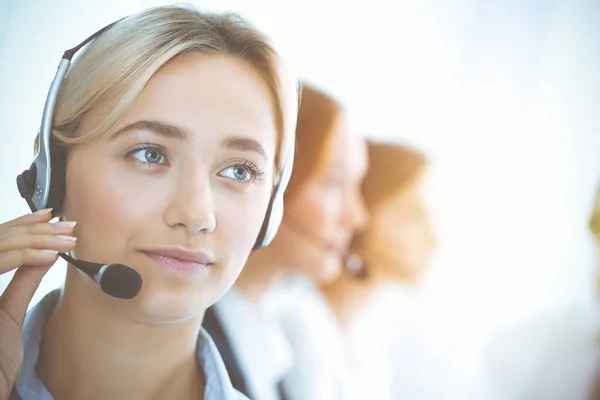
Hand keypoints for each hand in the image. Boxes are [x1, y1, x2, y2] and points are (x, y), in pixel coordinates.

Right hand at [0, 209, 76, 398]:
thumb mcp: (8, 310)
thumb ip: (23, 280)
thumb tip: (45, 254)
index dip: (24, 223)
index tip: (52, 216)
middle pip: (1, 237)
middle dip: (38, 229)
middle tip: (69, 226)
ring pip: (2, 245)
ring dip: (39, 239)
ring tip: (68, 239)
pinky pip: (1, 263)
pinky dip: (27, 256)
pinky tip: (51, 254)